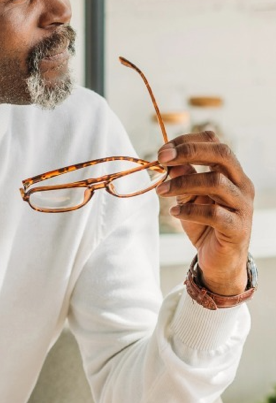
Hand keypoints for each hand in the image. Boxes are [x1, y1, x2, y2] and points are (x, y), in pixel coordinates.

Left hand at [156, 131, 253, 295]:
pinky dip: (190, 210)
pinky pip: (214, 213)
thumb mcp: (189, 199)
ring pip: (216, 182)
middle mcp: (241, 184)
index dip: (188, 141)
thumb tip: (171, 163)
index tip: (163, 150)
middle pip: (222, 154)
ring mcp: (242, 205)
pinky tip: (174, 211)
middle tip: (161, 158)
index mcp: (231, 173)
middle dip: (189, 152)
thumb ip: (184, 181)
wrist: (219, 261)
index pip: (215, 143)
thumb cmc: (204, 226)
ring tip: (161, 190)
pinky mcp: (237, 228)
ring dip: (183, 183)